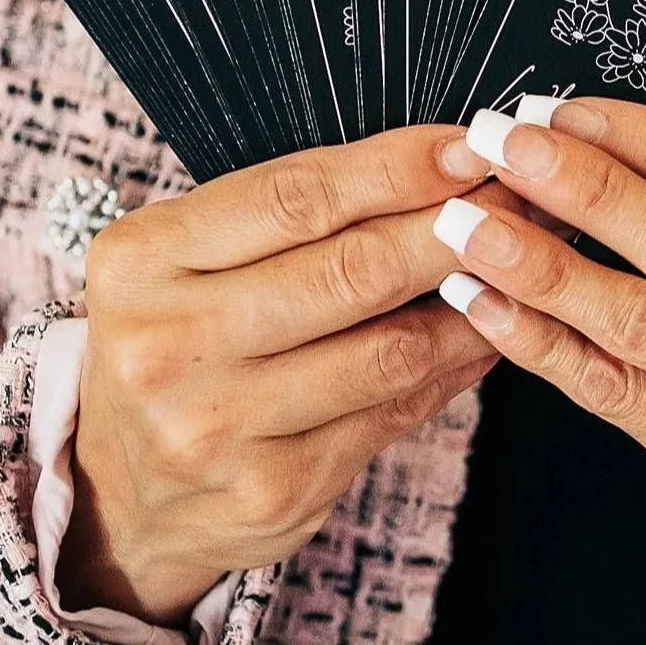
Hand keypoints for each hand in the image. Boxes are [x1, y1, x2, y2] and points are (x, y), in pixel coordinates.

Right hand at [64, 127, 517, 624]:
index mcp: (141, 262)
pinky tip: (482, 336)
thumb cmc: (173, 350)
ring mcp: (219, 427)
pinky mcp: (273, 491)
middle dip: (453, 228)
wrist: (124, 496)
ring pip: (387, 349)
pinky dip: (451, 368)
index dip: (395, 168)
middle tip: (521, 198)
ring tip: (518, 266)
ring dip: (471, 301)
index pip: (292, 197)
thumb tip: (431, 168)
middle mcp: (169, 346)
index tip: (466, 148)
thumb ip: (278, 221)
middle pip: (350, 271)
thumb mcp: (180, 265)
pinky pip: (393, 413)